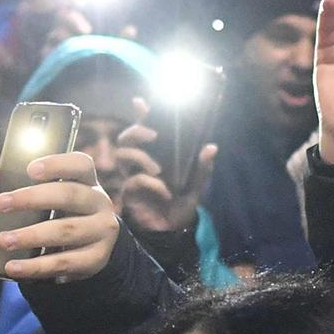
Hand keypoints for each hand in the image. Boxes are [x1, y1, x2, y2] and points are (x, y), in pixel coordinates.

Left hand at [0, 152, 118, 281]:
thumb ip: (9, 184)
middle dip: (33, 198)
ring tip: (3, 240)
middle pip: (69, 195)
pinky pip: (64, 262)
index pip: (80, 164)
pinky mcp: (96, 259)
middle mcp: (99, 203)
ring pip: (66, 231)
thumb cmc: (56, 215)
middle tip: (1, 204)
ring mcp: (102, 232)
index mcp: (86, 180)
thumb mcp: (39, 198)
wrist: (85, 252)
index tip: (30, 169)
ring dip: (31, 236)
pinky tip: (13, 267)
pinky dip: (35, 266)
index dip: (57, 164)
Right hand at [113, 98, 216, 235]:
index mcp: (155, 154)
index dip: (140, 114)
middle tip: (153, 136)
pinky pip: (134, 181)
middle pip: (125, 138)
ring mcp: (132, 176)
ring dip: (140, 157)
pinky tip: (165, 191)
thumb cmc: (181, 204)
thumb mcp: (196, 185)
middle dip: (136, 132)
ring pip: (122, 155)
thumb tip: (212, 147)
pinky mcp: (129, 194)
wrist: (173, 231)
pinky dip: (151, 184)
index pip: (144, 129)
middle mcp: (140, 162)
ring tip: (158, 168)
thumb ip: (202, 167)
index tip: (140, 102)